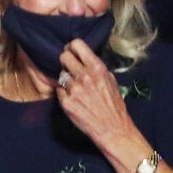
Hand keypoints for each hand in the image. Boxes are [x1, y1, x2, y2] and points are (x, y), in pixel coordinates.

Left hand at [54, 39, 138, 158]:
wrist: (112, 128)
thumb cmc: (114, 105)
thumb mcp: (111, 80)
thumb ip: (96, 68)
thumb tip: (83, 58)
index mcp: (97, 68)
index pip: (77, 44)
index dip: (71, 47)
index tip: (71, 51)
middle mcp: (84, 76)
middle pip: (63, 56)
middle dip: (66, 61)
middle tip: (70, 68)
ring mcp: (74, 89)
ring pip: (61, 74)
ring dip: (66, 79)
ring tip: (76, 88)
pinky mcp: (66, 102)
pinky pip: (59, 90)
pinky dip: (64, 93)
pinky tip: (74, 98)